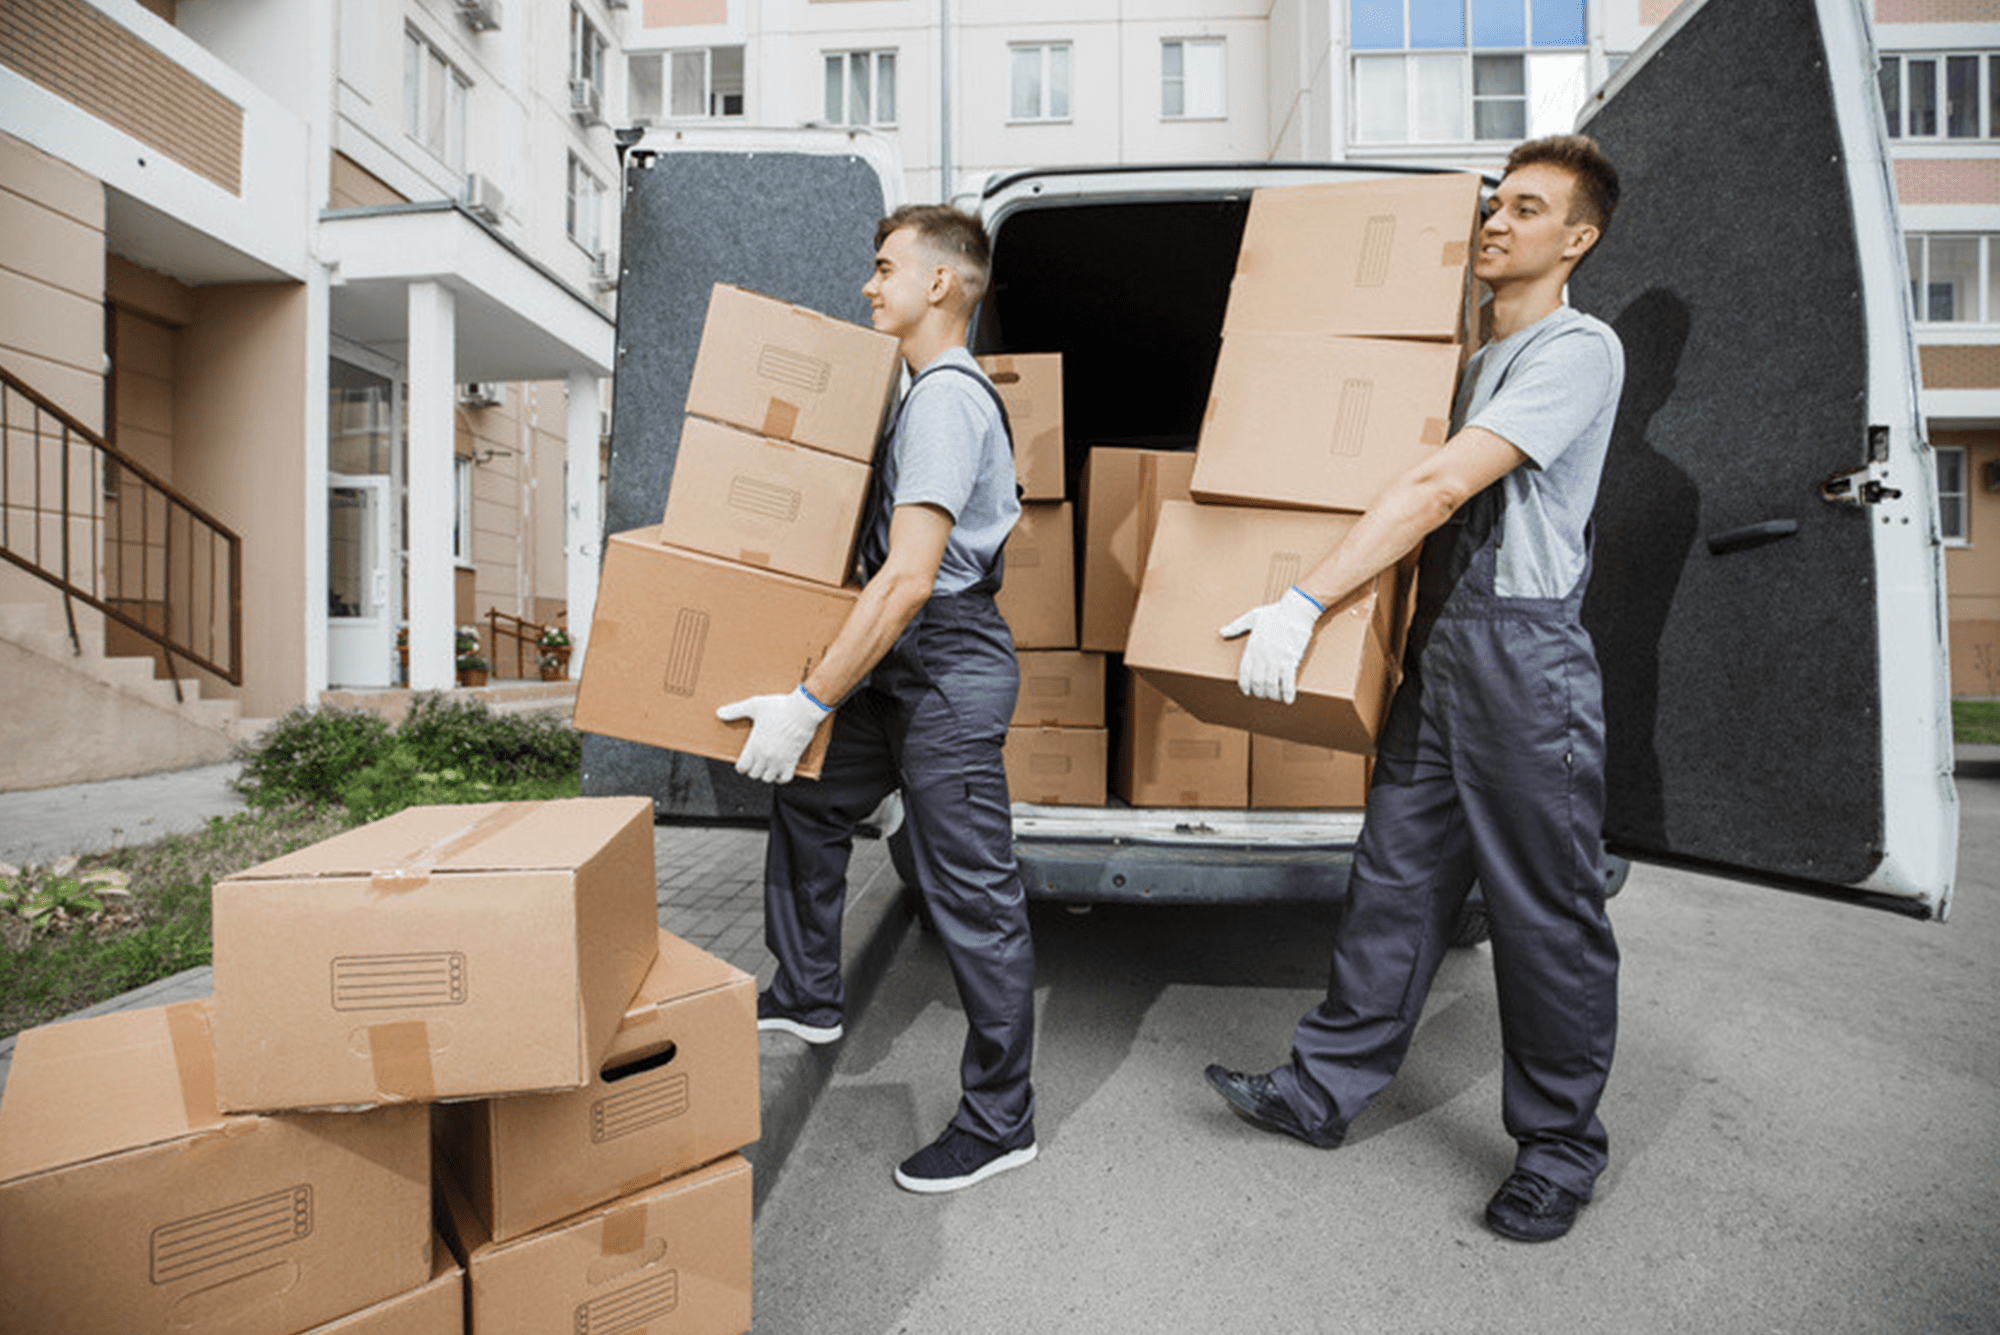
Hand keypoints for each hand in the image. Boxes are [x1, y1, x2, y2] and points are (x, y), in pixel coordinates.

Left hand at [715, 686, 833, 783]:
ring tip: (766, 765)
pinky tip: (778, 771)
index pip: (742, 767)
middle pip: (754, 774)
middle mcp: (765, 756)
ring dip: (765, 773)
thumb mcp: (754, 705)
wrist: (803, 710)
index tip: (743, 760)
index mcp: (754, 745)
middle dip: (752, 769)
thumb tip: (719, 713)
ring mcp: (779, 760)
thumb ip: (736, 710)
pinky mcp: (792, 761)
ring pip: (767, 778)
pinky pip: (784, 778)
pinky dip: (780, 778)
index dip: (741, 765)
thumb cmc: (779, 707)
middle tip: (755, 761)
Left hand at [1218, 586, 1323, 703]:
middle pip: (1257, 682)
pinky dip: (1287, 693)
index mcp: (1252, 647)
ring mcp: (1276, 659)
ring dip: (1273, 694)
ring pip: (1271, 685)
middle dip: (1259, 692)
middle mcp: (1262, 656)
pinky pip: (1288, 681)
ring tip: (1275, 697)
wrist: (1296, 609)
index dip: (1245, 685)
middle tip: (1262, 695)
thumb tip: (1222, 632)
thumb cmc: (1275, 612)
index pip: (1244, 672)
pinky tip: (1288, 700)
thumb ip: (1236, 626)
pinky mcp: (1290, 660)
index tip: (1247, 691)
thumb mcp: (1251, 617)